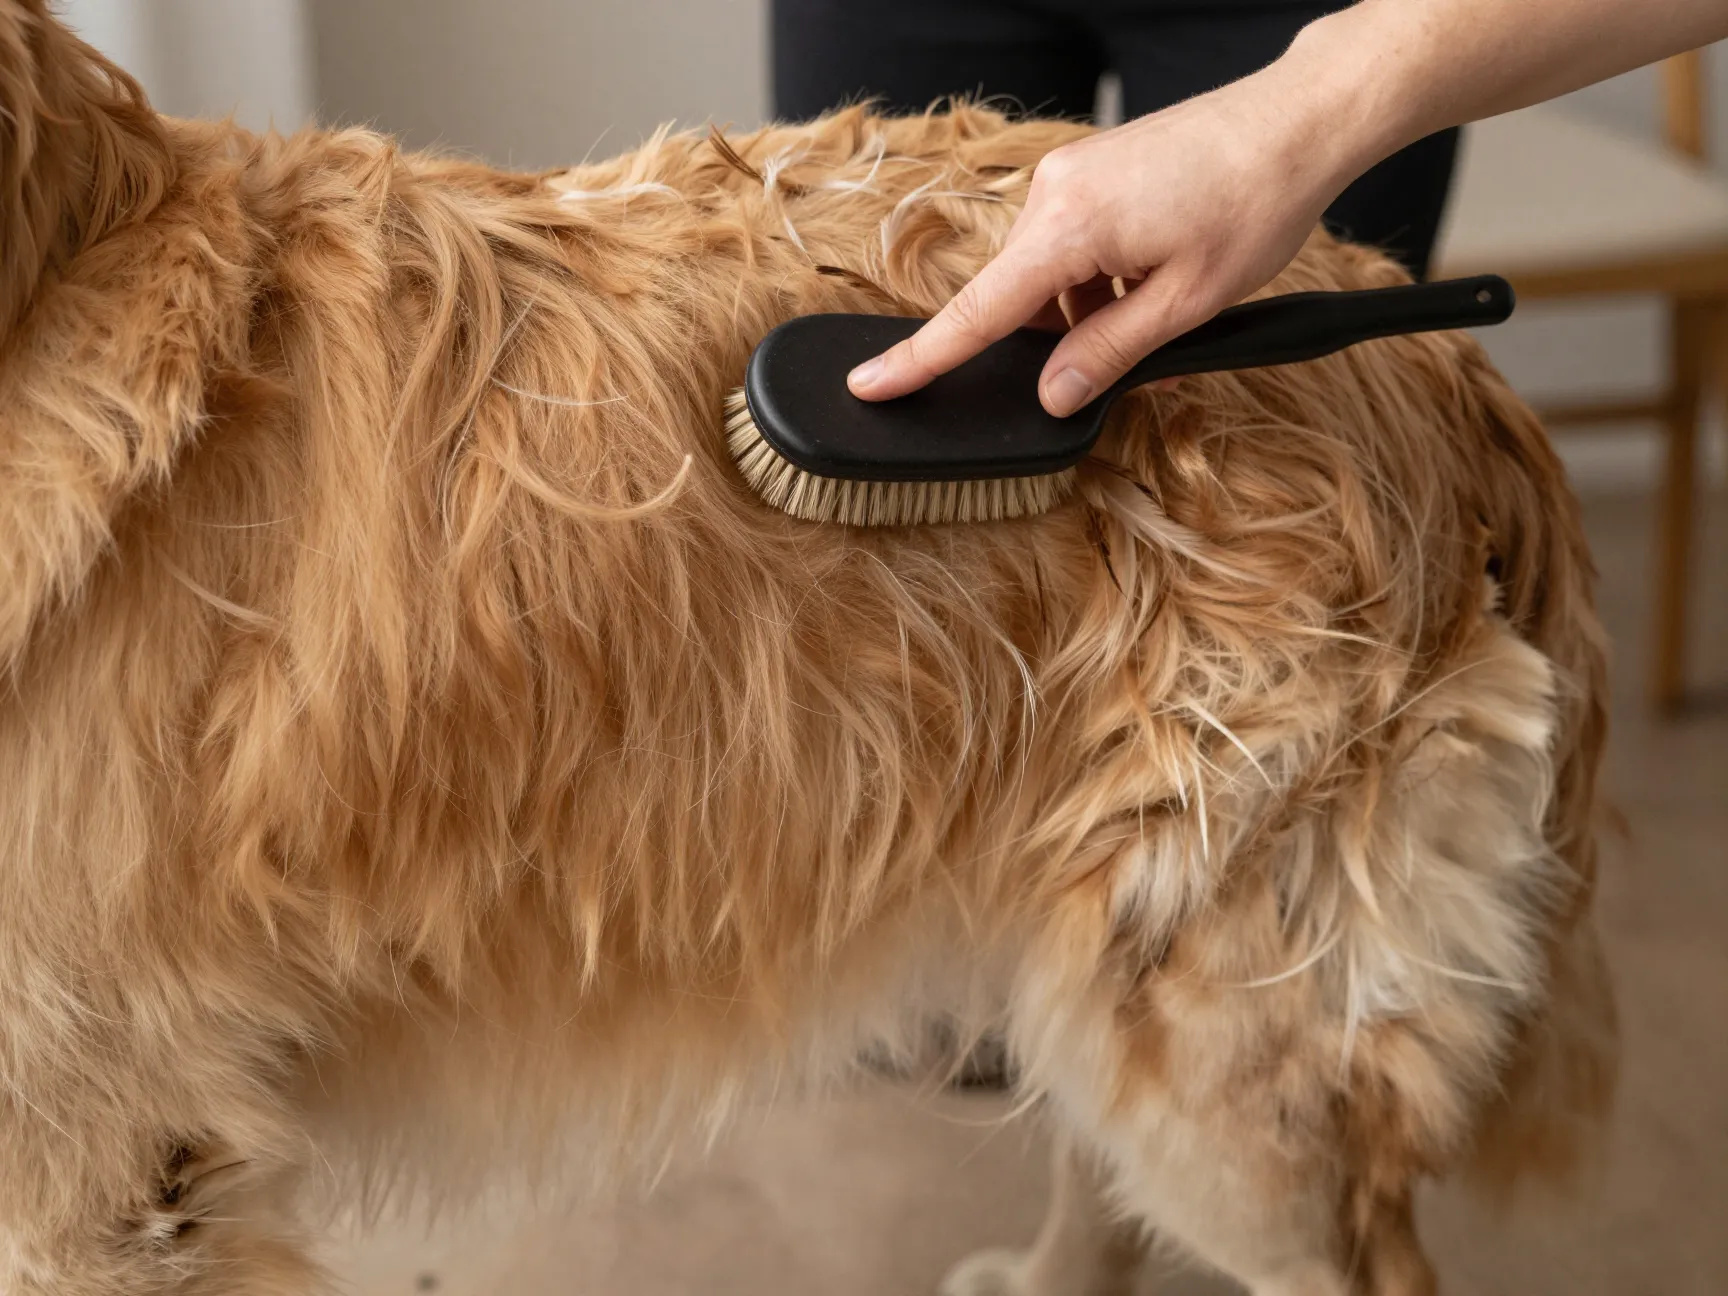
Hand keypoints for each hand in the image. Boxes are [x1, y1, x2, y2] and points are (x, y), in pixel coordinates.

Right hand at [845, 63, 1361, 415]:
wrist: (1298, 123)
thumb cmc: (1254, 203)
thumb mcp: (1186, 302)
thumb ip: (1109, 354)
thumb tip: (1053, 395)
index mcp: (1069, 228)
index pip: (978, 311)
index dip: (922, 358)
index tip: (869, 385)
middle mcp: (1052, 192)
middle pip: (1017, 298)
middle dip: (1057, 340)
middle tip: (1134, 358)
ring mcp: (1069, 176)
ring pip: (1047, 276)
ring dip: (1086, 311)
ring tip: (1165, 308)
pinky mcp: (1090, 170)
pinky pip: (1070, 245)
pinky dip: (1098, 279)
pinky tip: (1155, 282)